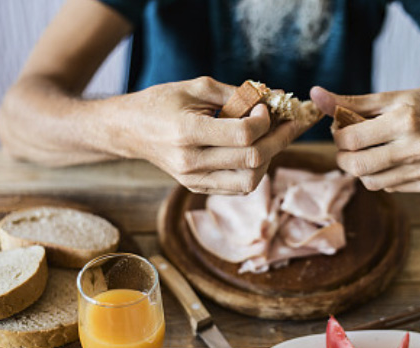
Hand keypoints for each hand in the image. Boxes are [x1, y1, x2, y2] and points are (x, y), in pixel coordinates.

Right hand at [114, 77, 313, 193]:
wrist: (130, 130)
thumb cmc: (162, 102)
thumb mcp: (198, 87)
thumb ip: (237, 93)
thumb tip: (275, 97)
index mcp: (187, 132)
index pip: (243, 134)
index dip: (265, 120)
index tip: (266, 107)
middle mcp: (191, 162)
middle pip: (252, 159)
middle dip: (279, 139)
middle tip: (289, 123)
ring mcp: (193, 180)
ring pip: (250, 181)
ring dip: (269, 158)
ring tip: (271, 139)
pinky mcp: (197, 188)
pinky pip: (238, 188)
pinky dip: (254, 171)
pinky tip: (255, 151)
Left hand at [310, 85, 419, 191]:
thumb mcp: (387, 98)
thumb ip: (349, 102)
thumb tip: (314, 94)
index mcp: (405, 120)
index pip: (352, 139)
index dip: (337, 137)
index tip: (339, 131)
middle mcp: (418, 147)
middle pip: (358, 166)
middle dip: (343, 158)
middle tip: (346, 148)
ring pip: (372, 182)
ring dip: (361, 169)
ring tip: (369, 152)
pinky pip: (391, 187)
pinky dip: (383, 176)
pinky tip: (392, 160)